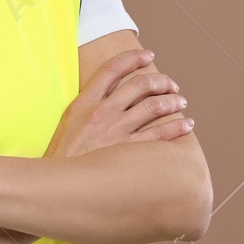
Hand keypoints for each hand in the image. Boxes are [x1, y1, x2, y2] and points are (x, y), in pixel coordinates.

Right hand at [44, 48, 192, 158]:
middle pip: (139, 85)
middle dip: (161, 81)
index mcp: (84, 103)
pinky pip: (160, 135)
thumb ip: (89, 106)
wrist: (56, 188)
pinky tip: (186, 124)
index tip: (148, 55)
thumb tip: (112, 94)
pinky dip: (177, 126)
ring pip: (153, 106)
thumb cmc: (62, 158)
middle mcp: (102, 113)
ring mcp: (115, 133)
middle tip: (171, 85)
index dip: (133, 58)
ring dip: (172, 101)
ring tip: (181, 102)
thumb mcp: (68, 124)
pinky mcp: (127, 154)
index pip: (112, 69)